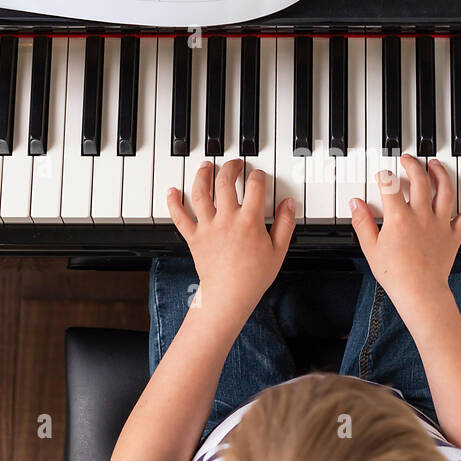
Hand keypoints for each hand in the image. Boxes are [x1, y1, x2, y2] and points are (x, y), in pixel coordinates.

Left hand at [167, 159, 295, 322]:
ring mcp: (208, 227)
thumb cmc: (254, 276)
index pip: (254, 186)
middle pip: (225, 182)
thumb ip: (285, 224)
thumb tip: (289, 204)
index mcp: (249, 221)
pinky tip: (172, 191)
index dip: (258, 176)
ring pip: (201, 193)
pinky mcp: (193, 237)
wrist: (229, 296)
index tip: (259, 176)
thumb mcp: (278, 250)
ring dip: (202, 175)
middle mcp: (227, 219)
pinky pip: (179, 216)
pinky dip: (173, 202)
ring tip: (206, 166)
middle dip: (230, 167)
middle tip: (235, 164)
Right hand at [349, 155, 460, 319]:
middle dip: (412, 165)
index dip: (385, 176)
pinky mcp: (454, 234)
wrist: (420, 293)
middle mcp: (421, 216)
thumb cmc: (396, 274)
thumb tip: (356, 204)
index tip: (382, 176)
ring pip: (444, 190)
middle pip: (419, 180)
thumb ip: (362, 222)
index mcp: (399, 218)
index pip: (391, 186)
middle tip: (407, 160)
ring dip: (440, 173)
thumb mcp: (370, 248)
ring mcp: (440, 223)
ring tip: (434, 164)